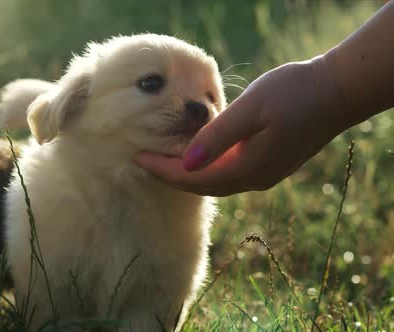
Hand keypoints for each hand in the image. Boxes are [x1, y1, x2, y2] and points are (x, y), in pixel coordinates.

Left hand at [134, 60, 347, 196]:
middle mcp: (254, 178)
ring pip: (215, 183)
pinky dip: (206, 170)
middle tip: (141, 161)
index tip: (136, 158)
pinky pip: (228, 176)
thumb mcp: (251, 109)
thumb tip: (185, 162)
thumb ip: (217, 137)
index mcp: (246, 168)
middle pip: (200, 186)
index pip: (192, 177)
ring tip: (162, 161)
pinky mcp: (270, 165)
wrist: (338, 92)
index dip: (162, 170)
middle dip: (169, 176)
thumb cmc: (294, 93)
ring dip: (187, 175)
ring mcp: (264, 174)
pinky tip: (196, 158)